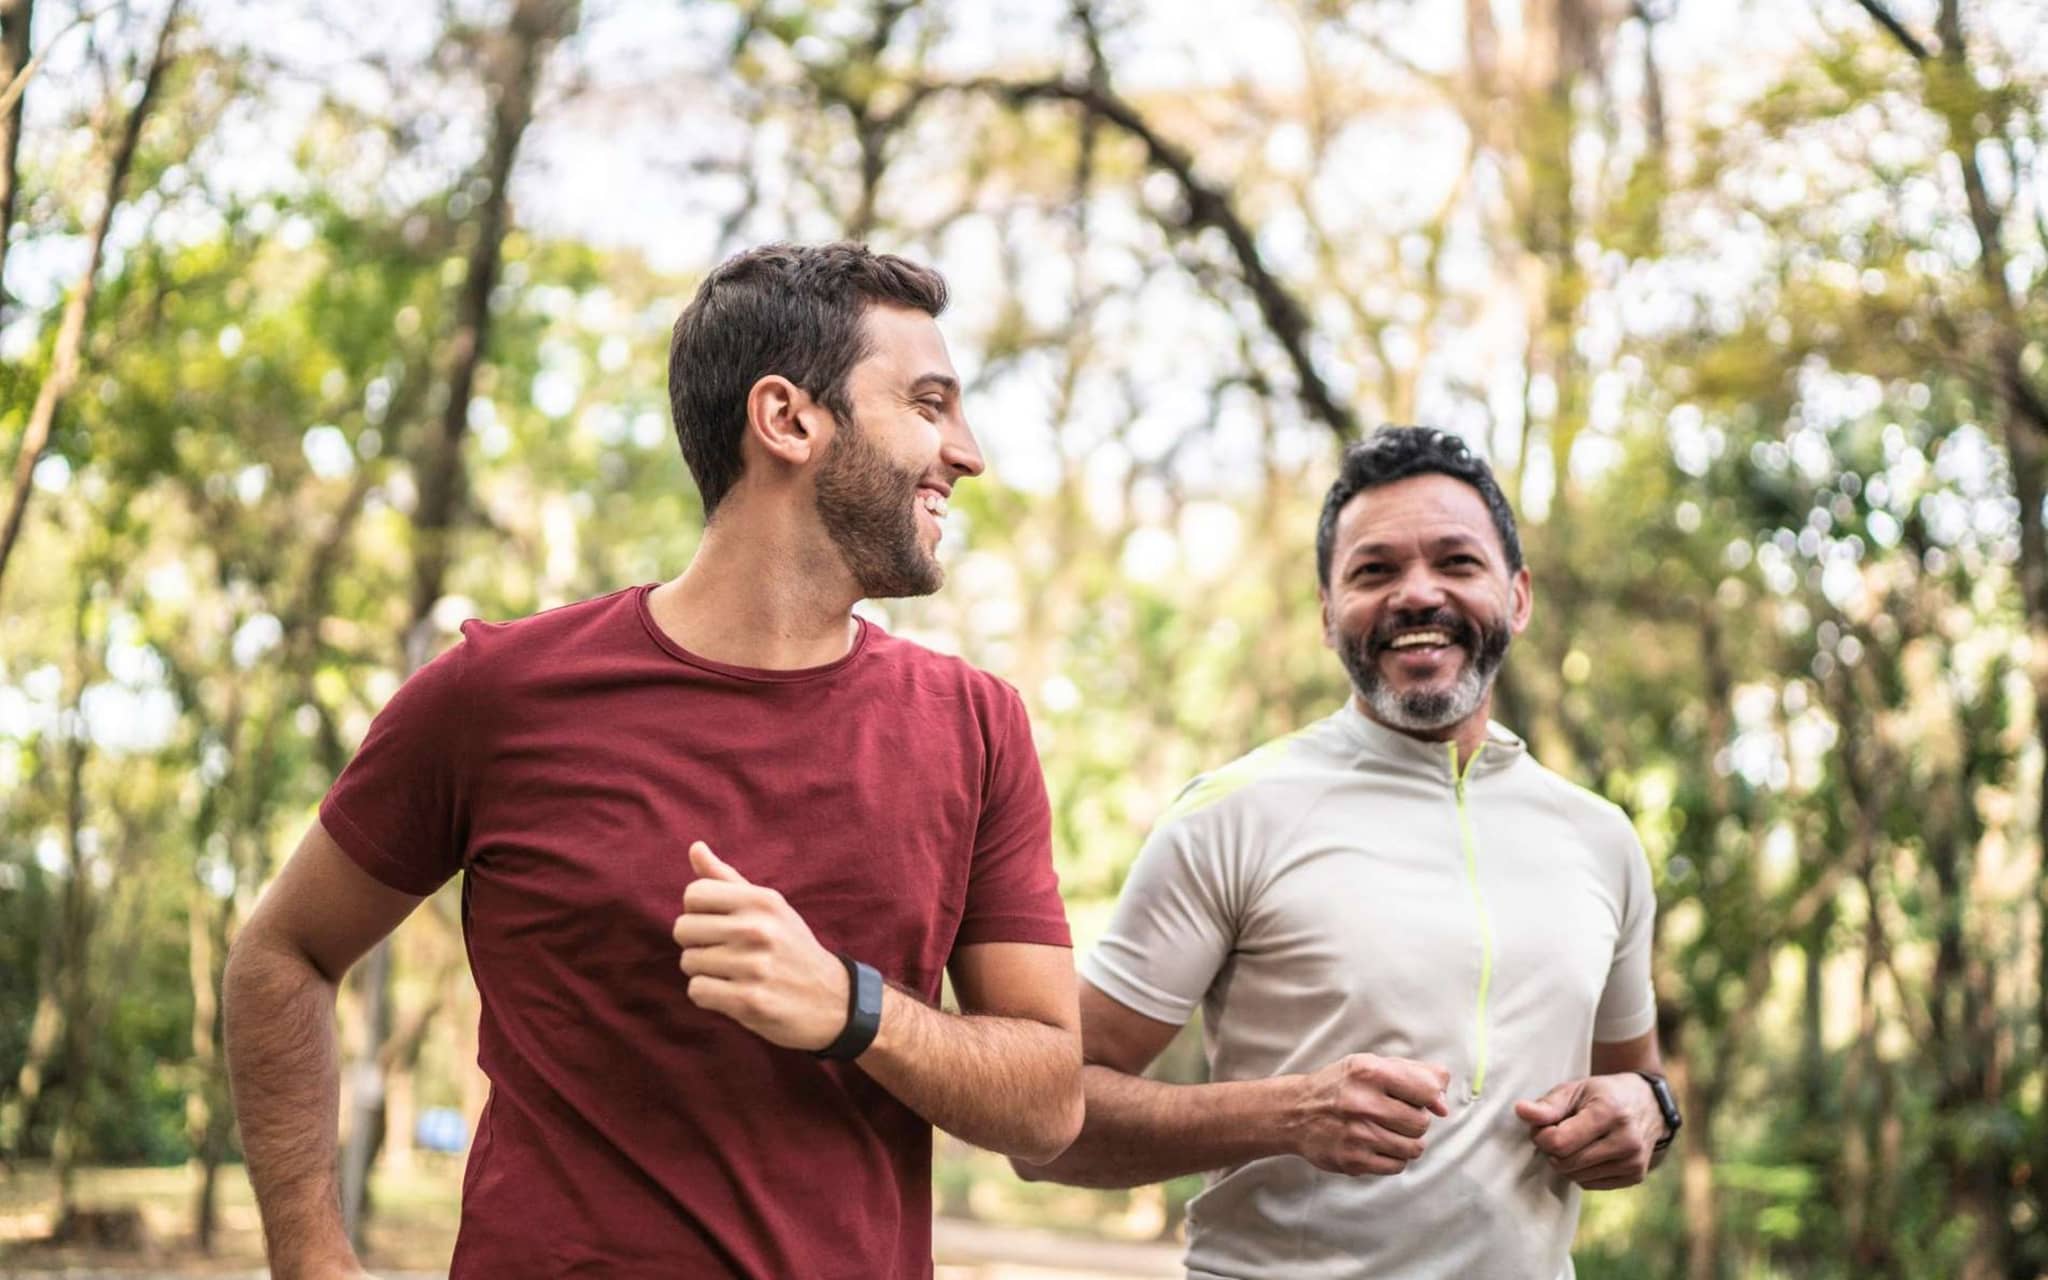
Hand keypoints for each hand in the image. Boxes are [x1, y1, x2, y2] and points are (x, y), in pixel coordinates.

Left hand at [671, 842, 849, 1050]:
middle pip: (683, 928)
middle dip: (695, 943)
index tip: (717, 924)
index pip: (694, 894)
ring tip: (733, 973)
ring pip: (688, 962)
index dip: (697, 912)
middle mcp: (758, 929)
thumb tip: (695, 847)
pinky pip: (697, 991)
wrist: (831, 999)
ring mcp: (755, 966)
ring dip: (703, 971)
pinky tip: (732, 992)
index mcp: (762, 901)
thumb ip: (728, 879)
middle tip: (723, 952)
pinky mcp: (749, 1000)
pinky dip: (709, 995)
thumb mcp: (769, 907)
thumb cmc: (790, 947)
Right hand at [1287, 1053, 1450, 1175]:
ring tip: (1387, 1130)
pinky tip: (1378, 1145)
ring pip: (1414, 1148)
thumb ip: (1415, 1074)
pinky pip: (1397, 1166)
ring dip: (1406, 1141)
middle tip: (1394, 1114)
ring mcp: (1357, 1135)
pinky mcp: (1353, 1161)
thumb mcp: (1372, 1065)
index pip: (1427, 1090)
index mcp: (1369, 1072)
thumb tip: (1444, 1105)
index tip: (1421, 1100)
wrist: (1295, 1112)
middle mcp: (1362, 1103)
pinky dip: (1394, 1158)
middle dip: (1414, 1120)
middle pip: (1421, 1123)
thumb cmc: (1341, 1086)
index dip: (1431, 1097)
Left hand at [1514, 1073, 1662, 1188]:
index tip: (1542, 1126)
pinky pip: (1590, 1185)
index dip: (1541, 1136)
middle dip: (1552, 1150)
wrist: (1649, 1105)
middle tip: (1557, 1133)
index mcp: (1609, 1113)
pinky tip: (1590, 1152)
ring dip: (1566, 1162)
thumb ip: (1547, 1105)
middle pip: (1566, 1163)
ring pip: (1576, 1177)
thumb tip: (1520, 1111)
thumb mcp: (1575, 1089)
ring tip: (1576, 1141)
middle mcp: (1626, 1140)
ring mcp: (1634, 1161)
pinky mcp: (1636, 1176)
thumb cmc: (1604, 1095)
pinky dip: (1581, 1171)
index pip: (1559, 1142)